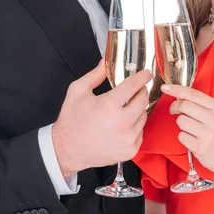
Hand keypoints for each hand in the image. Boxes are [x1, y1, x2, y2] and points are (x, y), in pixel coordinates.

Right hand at [53, 60, 152, 176]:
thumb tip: (105, 62)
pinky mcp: (130, 150)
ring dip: (137, 110)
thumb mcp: (77, 91)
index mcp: (110, 105)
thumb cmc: (71, 121)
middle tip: (133, 92)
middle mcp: (122, 122)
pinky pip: (140, 133)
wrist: (67, 150)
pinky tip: (122, 126)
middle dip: (140, 92)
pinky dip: (134, 127)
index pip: (134, 85)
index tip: (146, 74)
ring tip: (124, 111)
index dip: (142, 77)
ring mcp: (128, 138)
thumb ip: (95, 75)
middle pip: (143, 100)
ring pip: (143, 117)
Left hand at [162, 84, 213, 176]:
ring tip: (191, 130)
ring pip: (181, 121)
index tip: (164, 87)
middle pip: (184, 105)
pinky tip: (193, 140)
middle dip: (175, 107)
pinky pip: (181, 136)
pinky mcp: (201, 147)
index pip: (193, 94)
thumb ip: (200, 104)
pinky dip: (183, 137)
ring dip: (181, 125)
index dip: (176, 89)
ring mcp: (208, 134)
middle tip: (174, 111)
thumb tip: (178, 94)